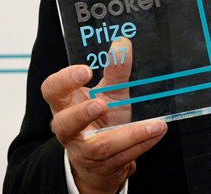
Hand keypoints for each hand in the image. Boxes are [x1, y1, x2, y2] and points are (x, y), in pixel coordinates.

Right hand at [41, 39, 166, 193]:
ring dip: (128, 135)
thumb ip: (116, 70)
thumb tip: (123, 43)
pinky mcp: (104, 166)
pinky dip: (143, 143)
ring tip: (153, 124)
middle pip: (64, 124)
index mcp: (66, 104)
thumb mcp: (110, 92)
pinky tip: (158, 130)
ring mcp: (85, 151)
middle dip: (81, 115)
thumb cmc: (101, 118)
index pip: (52, 91)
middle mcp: (70, 129)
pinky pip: (123, 156)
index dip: (64, 81)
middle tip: (100, 104)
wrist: (103, 159)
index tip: (85, 70)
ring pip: (100, 147)